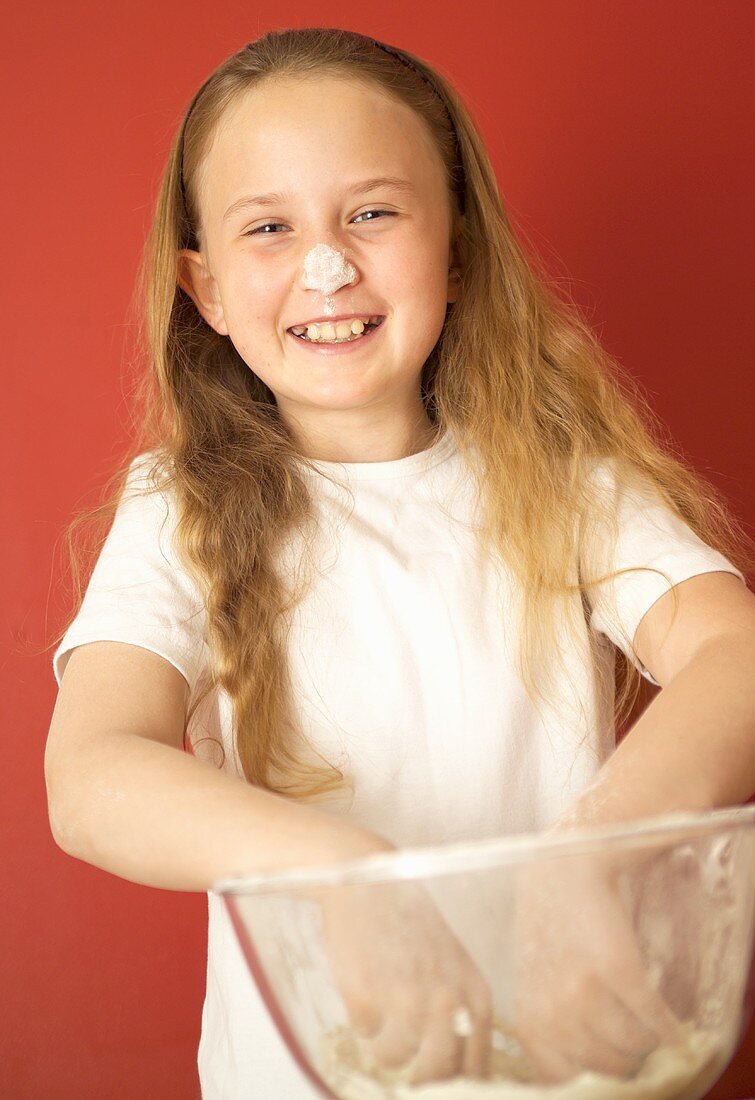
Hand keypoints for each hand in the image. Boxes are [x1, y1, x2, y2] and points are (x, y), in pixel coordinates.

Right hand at [319, 874, 493, 1084]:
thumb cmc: (409, 926)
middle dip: (416, 1076)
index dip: (451, 1084)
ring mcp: (406, 998)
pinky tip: (365, 981)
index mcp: (474, 994)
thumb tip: (455, 1075)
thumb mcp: (451, 967)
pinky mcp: (367, 995)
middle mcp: (446, 1000)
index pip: (475, 1069)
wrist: (368, 880)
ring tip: (382, 1005)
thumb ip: (459, 1015)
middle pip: (435, 1073)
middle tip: (401, 1054)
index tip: (433, 1080)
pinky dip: (360, 1016)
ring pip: (394, 1058)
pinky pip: (363, 1032)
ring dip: (383, 1042)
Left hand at [510, 849, 685, 1083]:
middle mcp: (553, 1012)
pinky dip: (671, 1030)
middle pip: (608, 1068)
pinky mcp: (619, 969)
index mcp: (530, 1022)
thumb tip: (577, 1074)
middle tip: (631, 1038)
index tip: (608, 1062)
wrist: (560, 871)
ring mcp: (585, 991)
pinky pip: (655, 1019)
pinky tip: (675, 1032)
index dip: (594, 1076)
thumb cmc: (547, 929)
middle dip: (625, 1058)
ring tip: (647, 1025)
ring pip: (633, 1047)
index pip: (566, 1083)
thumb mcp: (534, 987)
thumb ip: (550, 1030)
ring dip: (647, 1042)